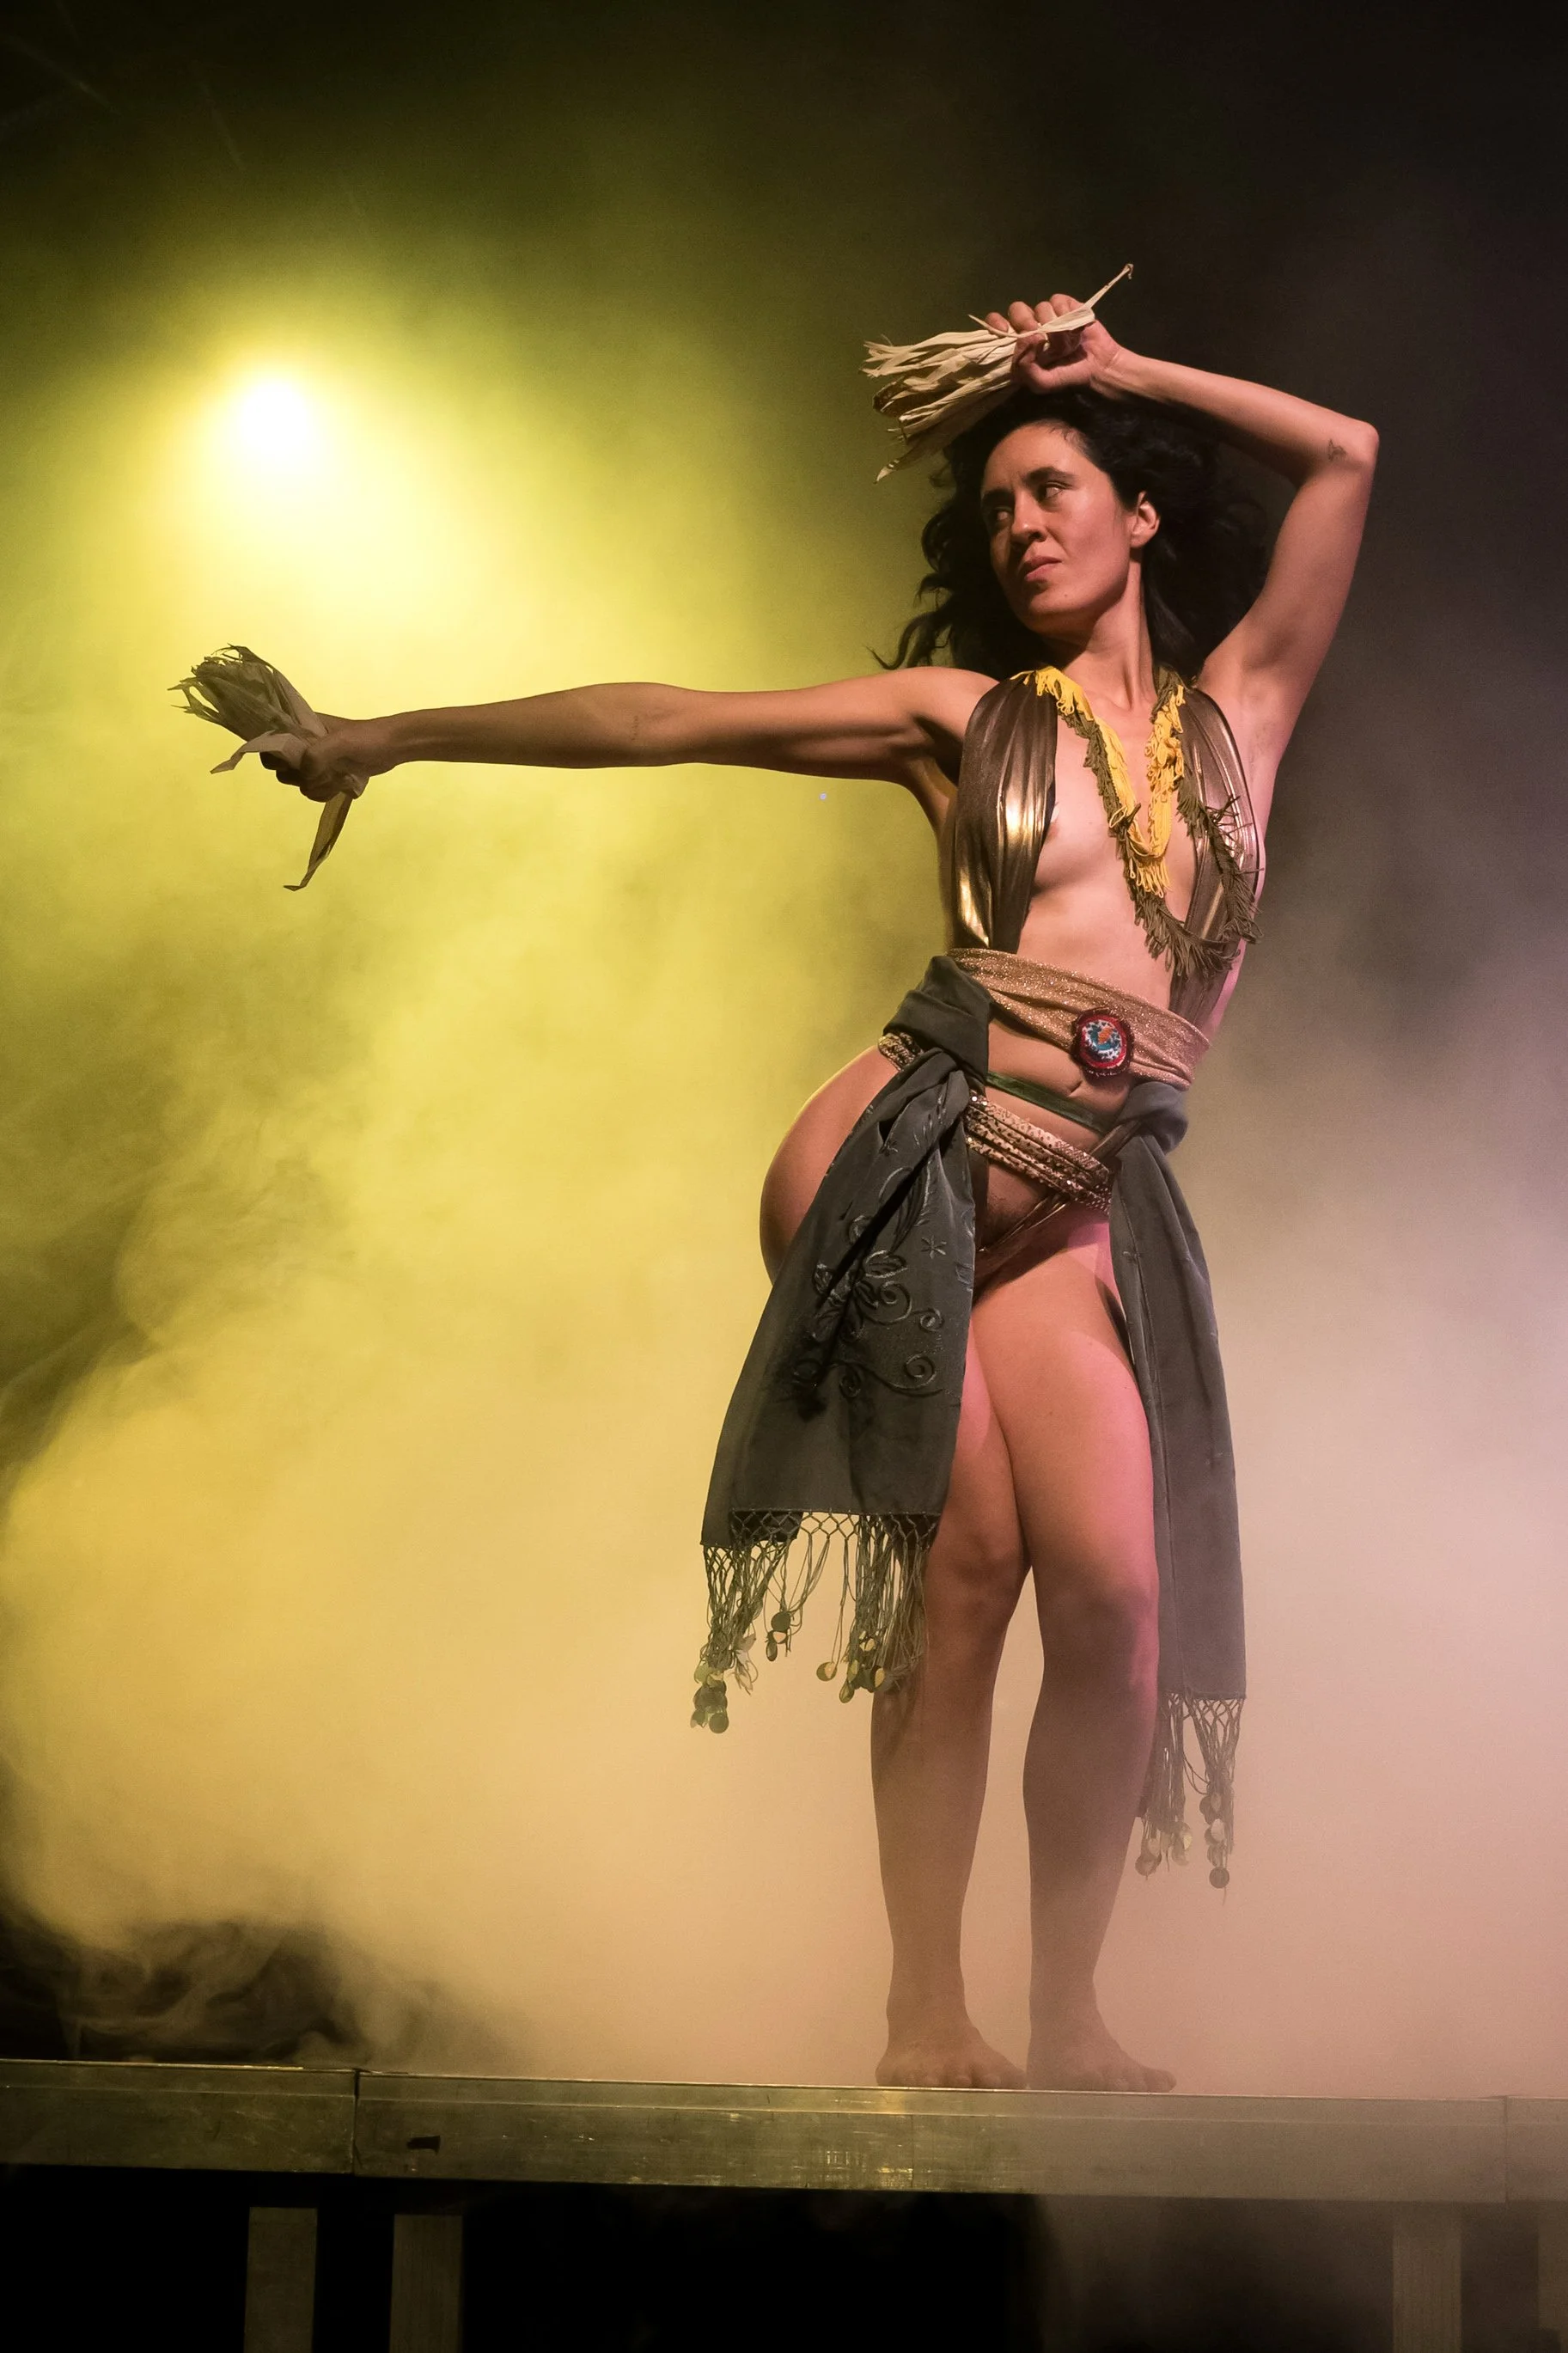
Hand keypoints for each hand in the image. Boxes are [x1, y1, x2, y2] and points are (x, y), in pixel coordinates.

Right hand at [261, 717, 396, 801]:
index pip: (269, 743)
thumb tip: (305, 774)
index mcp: (300, 728)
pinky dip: (325, 792)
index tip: (295, 763)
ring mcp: (314, 763)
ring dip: (316, 786)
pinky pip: (313, 792)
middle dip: (299, 776)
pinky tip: (341, 784)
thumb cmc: (366, 738)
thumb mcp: (341, 741)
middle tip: (320, 771)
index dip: (275, 756)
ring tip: (336, 775)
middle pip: (281, 769)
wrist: (391, 748)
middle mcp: (302, 746)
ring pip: (299, 783)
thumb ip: (318, 754)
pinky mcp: (326, 777)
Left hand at [984, 295, 1127, 397]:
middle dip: (1027, 322)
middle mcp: (1032, 328)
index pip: (998, 325)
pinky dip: (1066, 313)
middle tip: (1041, 338)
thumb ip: (1024, 367)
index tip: (1002, 329)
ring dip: (1055, 326)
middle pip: (1017, 309)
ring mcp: (1049, 315)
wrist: (1098, 367)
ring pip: (1041, 307)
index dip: (996, 323)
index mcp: (1020, 345)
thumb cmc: (1067, 377)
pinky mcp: (1066, 306)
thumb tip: (1026, 336)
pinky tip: (1076, 327)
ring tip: (1066, 342)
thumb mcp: (1041, 382)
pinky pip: (1058, 300)